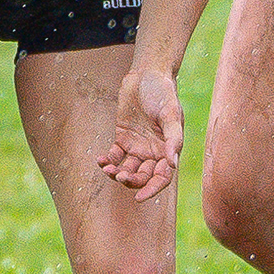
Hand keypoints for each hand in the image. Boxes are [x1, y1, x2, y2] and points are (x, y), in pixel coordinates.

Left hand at [98, 66, 186, 196]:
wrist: (147, 76)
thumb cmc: (163, 94)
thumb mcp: (171, 114)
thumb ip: (173, 139)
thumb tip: (172, 164)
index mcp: (168, 150)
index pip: (162, 177)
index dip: (152, 189)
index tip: (140, 197)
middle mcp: (154, 152)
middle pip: (143, 176)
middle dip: (132, 180)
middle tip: (120, 176)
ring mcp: (138, 146)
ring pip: (127, 169)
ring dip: (117, 172)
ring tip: (107, 169)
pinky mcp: (123, 138)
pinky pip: (114, 156)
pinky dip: (107, 161)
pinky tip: (100, 160)